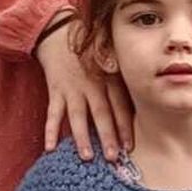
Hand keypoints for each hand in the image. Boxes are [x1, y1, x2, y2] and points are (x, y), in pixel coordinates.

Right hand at [34, 23, 132, 159]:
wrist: (59, 32)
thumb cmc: (91, 47)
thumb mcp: (110, 53)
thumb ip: (123, 72)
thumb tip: (142, 87)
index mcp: (109, 77)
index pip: (119, 104)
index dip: (125, 125)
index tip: (130, 146)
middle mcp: (91, 84)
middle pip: (101, 113)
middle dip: (107, 136)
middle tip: (114, 158)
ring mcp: (72, 88)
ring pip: (78, 116)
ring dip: (82, 137)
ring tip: (87, 156)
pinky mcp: (55, 89)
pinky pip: (52, 112)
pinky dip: (50, 130)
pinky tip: (50, 147)